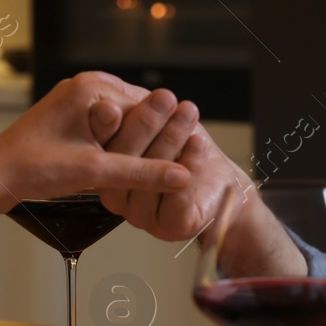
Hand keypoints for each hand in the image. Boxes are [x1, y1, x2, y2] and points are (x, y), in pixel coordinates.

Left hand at [0, 72, 190, 212]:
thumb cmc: (33, 167)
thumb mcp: (95, 171)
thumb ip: (142, 173)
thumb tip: (180, 177)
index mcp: (93, 86)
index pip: (147, 109)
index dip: (161, 138)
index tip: (178, 161)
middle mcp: (85, 86)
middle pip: (136, 115)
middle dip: (144, 143)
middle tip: (157, 172)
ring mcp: (76, 100)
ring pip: (121, 124)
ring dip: (127, 148)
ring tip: (129, 172)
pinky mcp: (70, 117)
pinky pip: (104, 129)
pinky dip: (112, 149)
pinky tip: (111, 168)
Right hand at [89, 92, 251, 243]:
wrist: (222, 183)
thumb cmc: (187, 151)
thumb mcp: (160, 122)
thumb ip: (134, 111)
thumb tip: (109, 98)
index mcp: (107, 173)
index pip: (102, 148)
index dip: (108, 125)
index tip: (116, 104)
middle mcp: (119, 197)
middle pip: (125, 162)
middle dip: (146, 124)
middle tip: (163, 98)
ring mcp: (142, 216)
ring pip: (151, 179)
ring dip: (171, 140)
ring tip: (186, 115)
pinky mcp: (170, 227)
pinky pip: (177, 199)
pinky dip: (190, 165)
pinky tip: (197, 144)